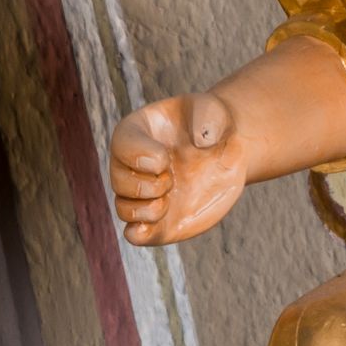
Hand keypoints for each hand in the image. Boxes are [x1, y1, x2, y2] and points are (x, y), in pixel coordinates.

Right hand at [111, 93, 248, 244]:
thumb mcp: (216, 112)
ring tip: (171, 200)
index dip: (140, 156)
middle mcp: (132, 164)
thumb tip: (201, 142)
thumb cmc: (214, 126)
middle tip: (173, 179)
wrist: (226, 152)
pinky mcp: (156, 219)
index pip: (122, 144)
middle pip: (118, 181)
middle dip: (149, 185)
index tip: (166, 159)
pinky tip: (154, 227)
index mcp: (138, 131)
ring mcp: (143, 193)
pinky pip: (133, 234)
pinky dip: (139, 234)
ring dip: (148, 210)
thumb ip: (209, 118)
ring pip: (123, 209)